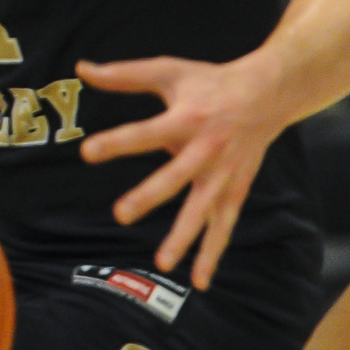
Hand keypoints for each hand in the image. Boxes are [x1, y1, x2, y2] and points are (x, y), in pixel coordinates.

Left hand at [77, 54, 287, 285]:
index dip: (118, 142)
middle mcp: (206, 150)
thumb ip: (124, 75)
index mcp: (187, 118)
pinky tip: (199, 281)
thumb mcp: (169, 70)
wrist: (268, 93)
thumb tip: (81, 68)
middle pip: (175, 177)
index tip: (87, 152)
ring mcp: (223, 174)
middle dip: (149, 196)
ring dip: (184, 237)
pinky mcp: (235, 190)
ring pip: (202, 211)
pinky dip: (213, 253)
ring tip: (161, 262)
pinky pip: (223, 225)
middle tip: (120, 214)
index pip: (146, 132)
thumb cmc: (210, 81)